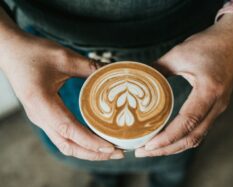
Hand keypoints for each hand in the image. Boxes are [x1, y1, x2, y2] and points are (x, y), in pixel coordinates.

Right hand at [0, 33, 123, 160]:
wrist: (11, 52)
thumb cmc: (33, 53)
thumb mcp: (63, 57)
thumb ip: (88, 67)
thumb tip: (112, 73)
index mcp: (41, 103)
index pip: (69, 130)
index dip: (90, 142)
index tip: (110, 147)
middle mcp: (40, 116)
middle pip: (68, 145)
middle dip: (93, 153)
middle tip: (117, 153)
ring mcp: (41, 118)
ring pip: (65, 144)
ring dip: (87, 150)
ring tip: (109, 150)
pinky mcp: (44, 116)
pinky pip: (63, 136)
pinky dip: (80, 142)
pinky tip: (94, 139)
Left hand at [135, 14, 232, 156]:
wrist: (232, 41)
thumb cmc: (208, 45)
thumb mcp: (178, 54)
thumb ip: (156, 68)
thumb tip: (136, 79)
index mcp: (209, 91)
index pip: (188, 122)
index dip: (167, 137)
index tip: (148, 145)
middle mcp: (216, 105)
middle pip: (192, 138)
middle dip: (166, 149)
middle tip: (142, 152)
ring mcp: (218, 109)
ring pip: (196, 138)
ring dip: (173, 147)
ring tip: (152, 149)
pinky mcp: (215, 108)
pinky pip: (199, 130)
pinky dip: (182, 139)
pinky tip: (168, 139)